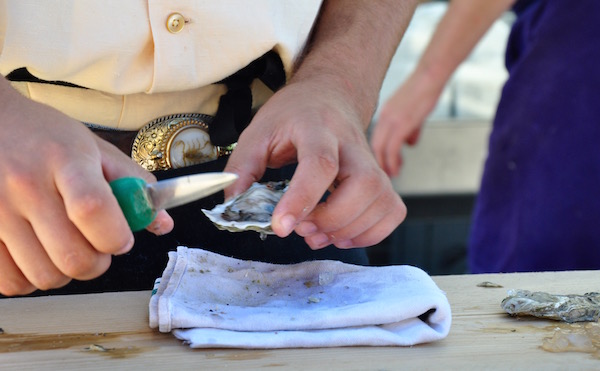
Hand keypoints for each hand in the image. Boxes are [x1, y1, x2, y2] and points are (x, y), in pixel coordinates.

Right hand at [0, 82, 172, 295]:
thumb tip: (162, 223)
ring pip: (44, 276)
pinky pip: (10, 282)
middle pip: (72, 256)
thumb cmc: (46, 137)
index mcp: (64, 160)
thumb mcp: (95, 149)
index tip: (121, 238)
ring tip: (66, 248)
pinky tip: (38, 256)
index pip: (93, 210)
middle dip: (97, 262)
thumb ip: (134, 185)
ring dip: (66, 272)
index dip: (115, 236)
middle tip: (96, 247)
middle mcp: (26, 185)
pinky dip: (31, 279)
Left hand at [224, 76, 405, 249]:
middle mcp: (352, 144)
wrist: (329, 96)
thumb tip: (232, 207)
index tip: (282, 226)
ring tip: (316, 234)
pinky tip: (342, 233)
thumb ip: (241, 168)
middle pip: (363, 184)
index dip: (303, 198)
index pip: (320, 163)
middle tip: (303, 228)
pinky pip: (393, 211)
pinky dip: (371, 232)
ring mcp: (372, 162)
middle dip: (333, 218)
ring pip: (382, 200)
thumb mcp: (258, 132)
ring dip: (350, 230)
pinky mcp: (382, 178)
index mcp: (317, 128)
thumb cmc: (293, 115)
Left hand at [370, 70, 442, 177]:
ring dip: (386, 164)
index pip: (376, 137)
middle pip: (375, 144)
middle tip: (385, 174)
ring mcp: (391, 119)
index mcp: (385, 113)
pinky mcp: (401, 123)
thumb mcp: (415, 112)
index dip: (379, 153)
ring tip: (391, 175)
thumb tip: (410, 143)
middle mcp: (384, 116)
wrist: (430, 76)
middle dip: (379, 162)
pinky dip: (392, 161)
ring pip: (381, 148)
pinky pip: (392, 147)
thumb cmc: (426, 91)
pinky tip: (396, 170)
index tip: (384, 165)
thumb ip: (411, 129)